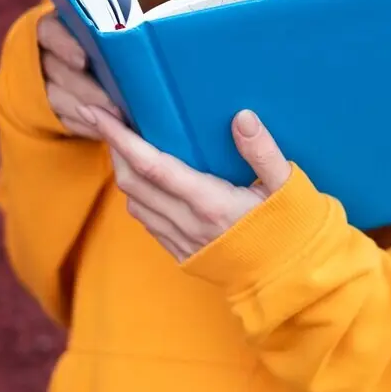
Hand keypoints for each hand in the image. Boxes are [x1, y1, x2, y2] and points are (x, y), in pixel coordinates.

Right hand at [38, 11, 118, 138]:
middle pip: (56, 69)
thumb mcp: (116, 27)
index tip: (83, 60)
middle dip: (86, 89)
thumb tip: (139, 35)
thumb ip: (121, 29)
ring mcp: (41, 82)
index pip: (48, 30)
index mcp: (57, 26)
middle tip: (114, 105)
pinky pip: (62, 119)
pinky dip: (85, 126)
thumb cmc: (117, 38)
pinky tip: (106, 131)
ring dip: (86, 111)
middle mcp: (44, 52)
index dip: (63, 44)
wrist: (100, 63)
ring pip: (55, 97)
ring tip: (116, 121)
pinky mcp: (46, 108)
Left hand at [83, 107, 293, 260]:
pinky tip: (149, 182)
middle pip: (132, 183)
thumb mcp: (287, 186)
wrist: (290, 278)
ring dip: (125, 173)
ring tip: (129, 148)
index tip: (99, 113)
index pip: (152, 166)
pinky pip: (148, 221)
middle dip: (115, 149)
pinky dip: (140, 196)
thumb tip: (241, 116)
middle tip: (111, 120)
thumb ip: (263, 151)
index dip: (121, 138)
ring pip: (135, 203)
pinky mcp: (183, 253)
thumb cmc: (291, 229)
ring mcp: (183, 241)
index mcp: (210, 203)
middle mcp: (188, 223)